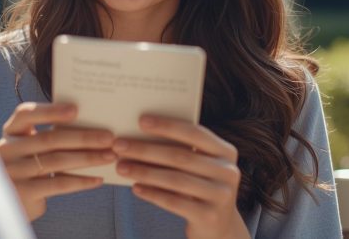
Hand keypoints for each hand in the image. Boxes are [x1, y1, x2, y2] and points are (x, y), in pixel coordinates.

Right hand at [0, 102, 116, 219]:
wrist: (9, 205)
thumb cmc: (28, 169)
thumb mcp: (29, 150)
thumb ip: (46, 138)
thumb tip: (89, 125)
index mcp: (9, 133)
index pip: (25, 114)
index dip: (49, 111)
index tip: (75, 109)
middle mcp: (7, 150)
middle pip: (49, 139)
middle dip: (83, 137)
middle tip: (109, 137)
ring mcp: (13, 172)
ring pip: (57, 161)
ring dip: (87, 158)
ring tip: (109, 156)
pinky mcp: (24, 193)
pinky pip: (58, 184)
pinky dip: (81, 181)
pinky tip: (98, 179)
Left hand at [113, 115, 249, 238]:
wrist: (219, 227)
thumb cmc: (200, 188)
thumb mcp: (200, 167)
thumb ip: (182, 150)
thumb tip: (139, 134)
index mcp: (226, 152)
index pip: (195, 133)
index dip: (167, 126)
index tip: (140, 121)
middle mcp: (229, 172)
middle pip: (181, 156)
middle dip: (146, 149)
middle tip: (119, 145)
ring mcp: (222, 196)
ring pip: (176, 179)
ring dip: (144, 172)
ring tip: (121, 167)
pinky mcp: (210, 217)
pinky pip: (174, 202)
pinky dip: (152, 194)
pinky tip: (135, 188)